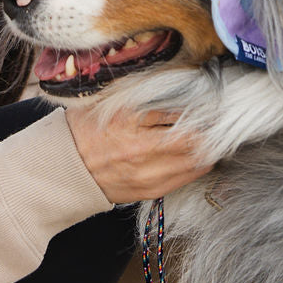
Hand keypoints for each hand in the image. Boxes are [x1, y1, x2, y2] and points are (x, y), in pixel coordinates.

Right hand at [64, 101, 215, 204]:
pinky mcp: (150, 191)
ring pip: (197, 164)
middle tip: (216, 120)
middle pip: (196, 145)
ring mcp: (148, 176)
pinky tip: (193, 154)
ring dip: (207, 149)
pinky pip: (186, 179)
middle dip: (211, 132)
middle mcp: (142, 152)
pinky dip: (195, 165)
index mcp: (131, 124)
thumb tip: (185, 92)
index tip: (213, 104)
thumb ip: (148, 98)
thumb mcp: (113, 103)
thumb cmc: (86, 128)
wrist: (66, 167)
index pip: (183, 120)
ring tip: (207, 136)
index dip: (203, 112)